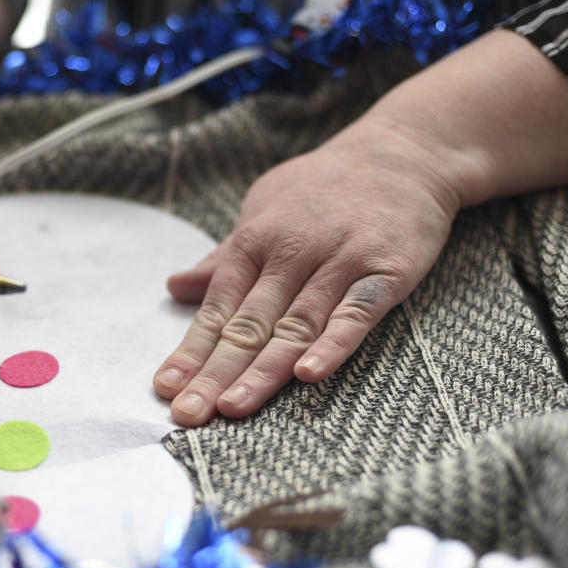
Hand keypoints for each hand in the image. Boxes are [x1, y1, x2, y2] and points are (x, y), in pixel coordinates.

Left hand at [153, 121, 461, 424]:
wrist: (401, 153)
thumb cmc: (322, 189)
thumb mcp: (263, 210)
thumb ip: (224, 257)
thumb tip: (175, 287)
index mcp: (255, 241)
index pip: (217, 307)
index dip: (191, 350)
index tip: (166, 388)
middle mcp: (291, 253)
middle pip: (249, 324)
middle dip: (215, 372)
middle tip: (188, 414)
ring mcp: (338, 261)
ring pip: (296, 326)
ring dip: (263, 370)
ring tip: (233, 408)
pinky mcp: (384, 270)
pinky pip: (356, 313)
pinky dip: (333, 343)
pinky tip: (309, 374)